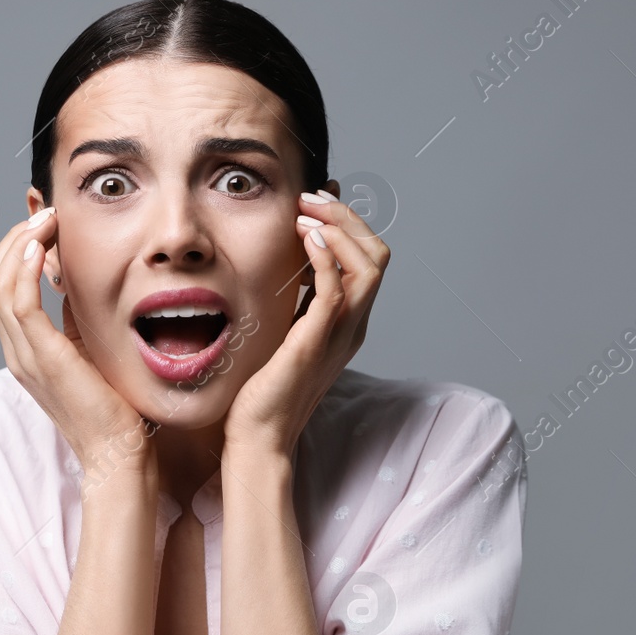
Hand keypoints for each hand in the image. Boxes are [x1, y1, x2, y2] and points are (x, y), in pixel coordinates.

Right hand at [0, 207, 156, 481]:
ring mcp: (24, 355)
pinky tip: (40, 247)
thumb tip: (77, 273)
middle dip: (14, 238)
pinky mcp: (41, 358)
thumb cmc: (114, 405)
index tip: (46, 224)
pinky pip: (17, 304)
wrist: (119, 451)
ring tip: (46, 221)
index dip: (16, 248)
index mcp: (25, 348)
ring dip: (18, 244)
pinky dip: (22, 269)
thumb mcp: (90, 347)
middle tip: (46, 214)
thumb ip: (76, 314)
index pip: (1, 286)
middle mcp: (16, 350)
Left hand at [222, 180, 390, 456]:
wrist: (258, 436)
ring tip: (306, 213)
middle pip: (377, 254)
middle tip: (310, 198)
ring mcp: (340, 334)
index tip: (313, 203)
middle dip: (346, 217)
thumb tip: (289, 263)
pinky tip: (304, 237)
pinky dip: (326, 255)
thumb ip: (294, 301)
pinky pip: (336, 289)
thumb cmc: (263, 389)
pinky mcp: (316, 341)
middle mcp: (352, 325)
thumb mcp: (284, 332)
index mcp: (347, 321)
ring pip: (369, 266)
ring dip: (339, 228)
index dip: (347, 224)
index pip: (368, 258)